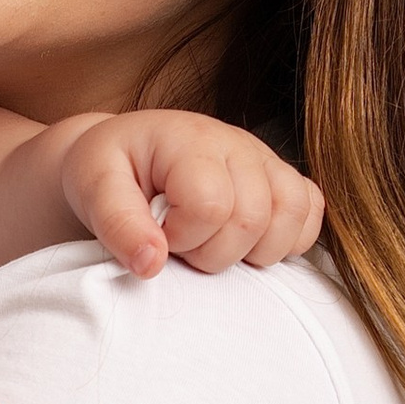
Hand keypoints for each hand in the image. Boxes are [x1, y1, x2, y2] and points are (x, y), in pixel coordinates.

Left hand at [60, 113, 324, 277]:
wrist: (123, 155)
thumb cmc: (108, 172)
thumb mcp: (92, 190)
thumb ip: (117, 225)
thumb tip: (151, 264)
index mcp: (189, 139)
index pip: (210, 206)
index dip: (182, 237)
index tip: (158, 237)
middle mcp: (236, 143)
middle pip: (252, 220)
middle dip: (212, 253)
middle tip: (181, 247)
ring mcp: (265, 160)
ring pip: (291, 216)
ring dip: (253, 251)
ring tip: (212, 245)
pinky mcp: (281, 179)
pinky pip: (311, 213)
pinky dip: (287, 240)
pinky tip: (248, 245)